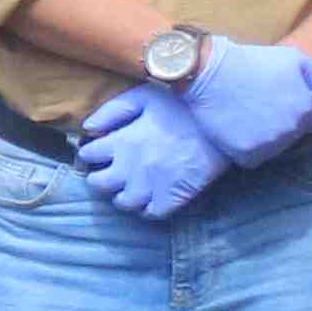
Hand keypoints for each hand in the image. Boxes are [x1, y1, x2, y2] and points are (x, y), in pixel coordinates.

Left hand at [79, 89, 231, 221]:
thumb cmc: (184, 106)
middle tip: (110, 173)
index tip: (97, 153)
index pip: (87, 155)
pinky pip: (151, 214)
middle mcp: (130, 168)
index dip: (90, 154)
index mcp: (121, 142)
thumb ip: (112, 111)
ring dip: (122, 196)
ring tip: (129, 187)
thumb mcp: (145, 96)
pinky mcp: (174, 197)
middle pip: (98, 184)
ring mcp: (151, 186)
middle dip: (100, 178)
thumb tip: (87, 128)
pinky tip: (151, 198)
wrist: (224, 123)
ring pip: (123, 203)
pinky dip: (147, 209)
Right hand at [163, 34, 311, 170]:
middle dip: (280, 124)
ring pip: (273, 149)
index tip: (277, 103)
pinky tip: (235, 134)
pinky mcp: (245, 152)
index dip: (295, 110)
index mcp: (307, 108)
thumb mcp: (293, 58)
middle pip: (293, 135)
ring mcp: (269, 143)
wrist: (209, 72)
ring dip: (264, 139)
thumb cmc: (250, 61)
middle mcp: (292, 129)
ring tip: (246, 120)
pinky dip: (245, 150)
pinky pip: (251, 159)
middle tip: (259, 110)